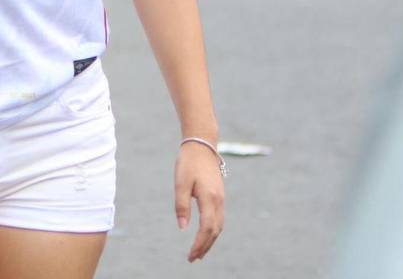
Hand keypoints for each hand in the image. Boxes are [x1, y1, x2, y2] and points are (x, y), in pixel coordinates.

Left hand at [174, 141, 224, 261]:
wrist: (202, 144)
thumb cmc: (188, 162)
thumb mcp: (180, 183)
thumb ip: (181, 206)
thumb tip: (183, 228)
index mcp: (209, 198)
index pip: (206, 229)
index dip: (199, 244)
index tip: (190, 255)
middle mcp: (219, 201)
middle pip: (215, 231)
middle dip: (205, 247)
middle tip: (193, 259)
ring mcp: (221, 198)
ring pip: (219, 226)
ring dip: (210, 240)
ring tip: (199, 252)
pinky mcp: (219, 195)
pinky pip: (219, 218)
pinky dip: (213, 231)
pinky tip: (206, 235)